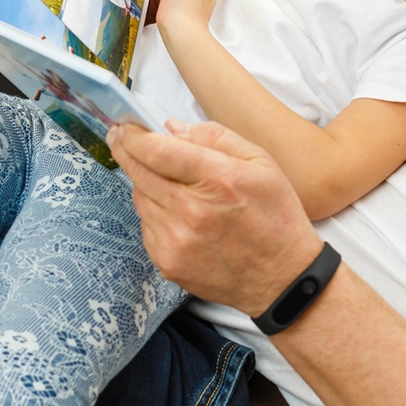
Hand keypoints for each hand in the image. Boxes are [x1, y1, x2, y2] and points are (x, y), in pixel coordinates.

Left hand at [107, 120, 322, 315]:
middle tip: (122, 138)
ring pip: (140, 198)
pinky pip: (147, 225)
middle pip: (139, 172)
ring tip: (170, 182)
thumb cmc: (276, 218)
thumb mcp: (261, 163)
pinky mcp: (168, 262)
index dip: (134, 135)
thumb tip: (172, 129)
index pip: (157, 151)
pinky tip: (180, 213)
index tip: (125, 126)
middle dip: (126, 151)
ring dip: (145, 183)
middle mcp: (191, 211)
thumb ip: (216, 138)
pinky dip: (155, 212)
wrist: (283, 279)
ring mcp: (176, 240)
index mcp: (218, 180)